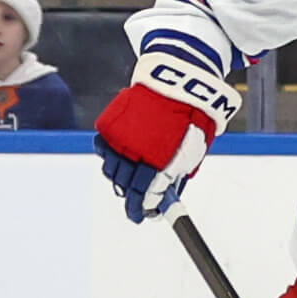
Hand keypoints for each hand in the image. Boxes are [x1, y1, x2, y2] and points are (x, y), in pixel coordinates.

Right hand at [93, 53, 241, 221]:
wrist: (178, 82)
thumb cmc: (191, 118)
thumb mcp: (192, 152)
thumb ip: (177, 175)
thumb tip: (167, 197)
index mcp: (160, 162)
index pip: (145, 195)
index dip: (143, 208)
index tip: (143, 215)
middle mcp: (137, 153)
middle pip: (125, 186)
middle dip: (131, 198)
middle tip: (136, 202)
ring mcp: (121, 139)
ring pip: (112, 170)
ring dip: (119, 179)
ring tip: (128, 179)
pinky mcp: (111, 125)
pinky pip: (104, 149)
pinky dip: (109, 157)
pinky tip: (119, 159)